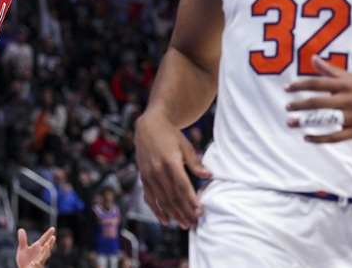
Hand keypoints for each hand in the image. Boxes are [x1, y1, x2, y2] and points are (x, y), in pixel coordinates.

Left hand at [16, 227, 54, 267]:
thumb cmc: (24, 260)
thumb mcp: (22, 249)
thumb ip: (22, 240)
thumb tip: (21, 229)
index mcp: (37, 247)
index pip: (44, 239)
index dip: (48, 234)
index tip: (53, 228)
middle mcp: (40, 253)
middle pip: (46, 247)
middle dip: (50, 242)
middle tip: (53, 237)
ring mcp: (39, 261)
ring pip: (44, 256)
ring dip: (46, 251)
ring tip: (47, 245)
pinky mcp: (36, 267)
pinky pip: (37, 266)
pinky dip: (35, 264)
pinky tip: (33, 263)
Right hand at [133, 113, 210, 228]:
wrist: (148, 126)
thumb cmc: (170, 136)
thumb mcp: (185, 145)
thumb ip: (195, 162)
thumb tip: (208, 175)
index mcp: (170, 161)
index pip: (182, 186)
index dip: (191, 201)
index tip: (200, 212)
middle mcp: (157, 170)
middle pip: (172, 196)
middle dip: (184, 212)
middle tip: (194, 223)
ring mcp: (148, 175)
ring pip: (161, 200)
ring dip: (173, 214)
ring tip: (184, 224)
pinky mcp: (143, 178)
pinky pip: (149, 198)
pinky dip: (156, 210)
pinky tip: (165, 220)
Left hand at [285, 56, 351, 142]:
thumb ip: (331, 71)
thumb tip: (313, 58)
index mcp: (347, 85)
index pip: (318, 83)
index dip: (300, 85)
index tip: (287, 89)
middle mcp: (349, 100)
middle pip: (318, 102)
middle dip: (299, 105)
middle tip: (286, 108)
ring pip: (325, 120)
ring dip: (305, 122)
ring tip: (291, 123)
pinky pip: (335, 137)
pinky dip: (319, 138)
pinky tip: (307, 137)